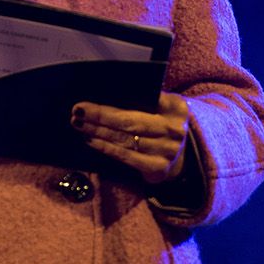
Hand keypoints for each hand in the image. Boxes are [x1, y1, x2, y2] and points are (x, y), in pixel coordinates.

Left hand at [71, 93, 190, 183]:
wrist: (185, 155)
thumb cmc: (163, 123)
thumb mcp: (163, 107)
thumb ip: (144, 99)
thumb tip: (105, 93)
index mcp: (175, 107)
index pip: (143, 99)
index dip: (117, 101)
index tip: (93, 98)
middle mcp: (174, 130)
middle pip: (130, 121)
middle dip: (100, 116)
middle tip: (77, 110)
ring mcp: (167, 151)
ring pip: (125, 139)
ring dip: (98, 132)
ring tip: (79, 124)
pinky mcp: (158, 169)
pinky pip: (126, 157)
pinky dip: (106, 148)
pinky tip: (91, 141)